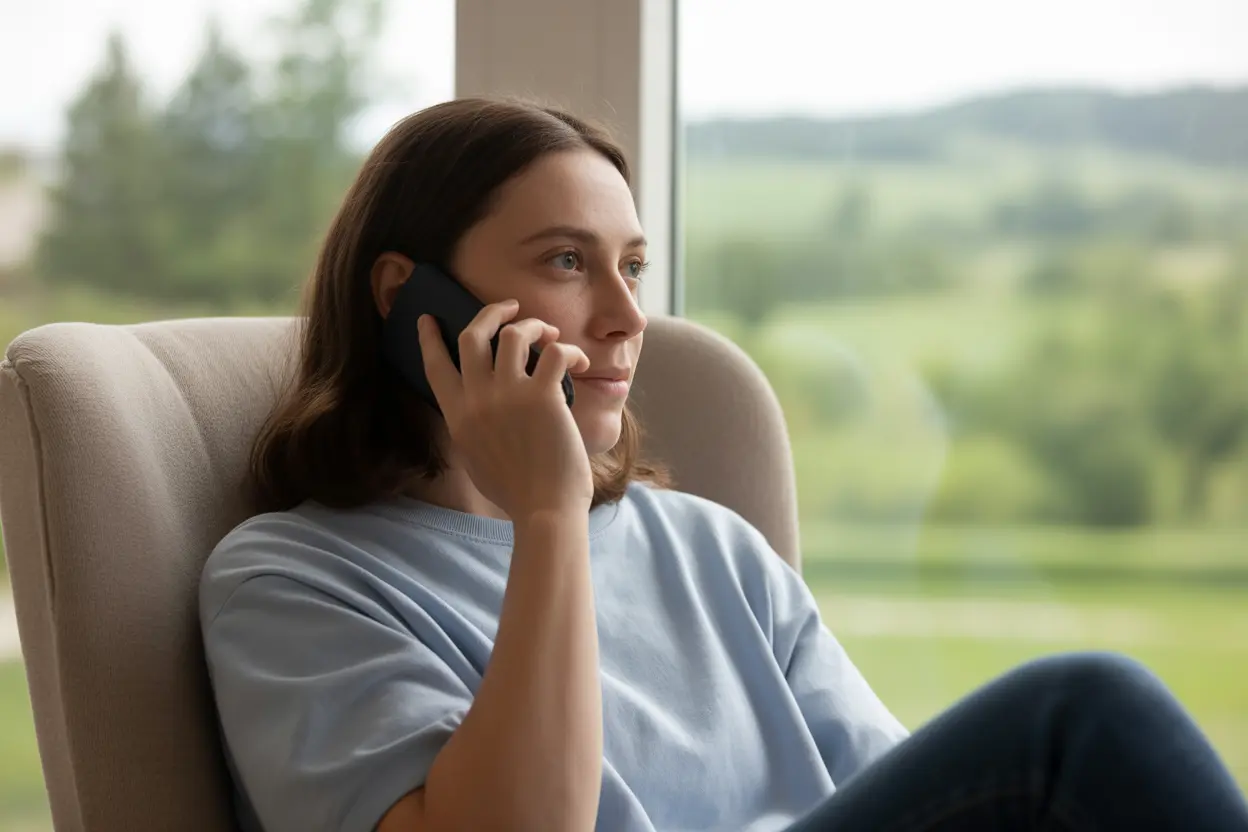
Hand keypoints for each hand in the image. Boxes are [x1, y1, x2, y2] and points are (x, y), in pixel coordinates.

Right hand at [417, 299, 593, 520]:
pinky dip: (569, 350)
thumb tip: (477, 408)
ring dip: (533, 326)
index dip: (429, 338)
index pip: (435, 367)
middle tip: (509, 308)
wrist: (544, 511)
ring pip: (513, 334)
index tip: (428, 319)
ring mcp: (509, 396)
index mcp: (458, 416)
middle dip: (491, 313)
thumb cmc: (518, 492)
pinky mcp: (543, 397)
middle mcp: (477, 400)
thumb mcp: (476, 458)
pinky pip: (555, 353)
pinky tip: (580, 364)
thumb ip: (471, 427)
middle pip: (472, 335)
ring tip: (549, 334)